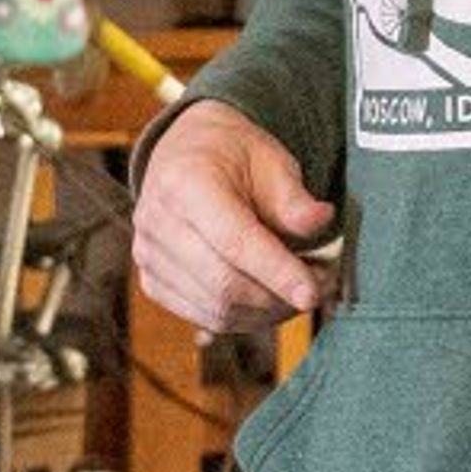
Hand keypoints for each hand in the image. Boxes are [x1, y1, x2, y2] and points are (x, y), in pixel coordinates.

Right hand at [132, 102, 335, 333]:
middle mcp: (157, 220)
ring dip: (266, 312)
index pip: (234, 241)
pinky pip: (204, 316)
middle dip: (278, 297)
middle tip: (319, 287)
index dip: (277, 272)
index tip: (312, 293)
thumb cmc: (232, 156)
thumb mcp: (271, 160)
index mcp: (185, 181)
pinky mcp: (151, 279)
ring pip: (216, 309)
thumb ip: (294, 198)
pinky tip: (268, 298)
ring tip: (297, 291)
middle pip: (223, 284)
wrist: (187, 153)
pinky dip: (244, 317)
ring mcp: (148, 254)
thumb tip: (322, 222)